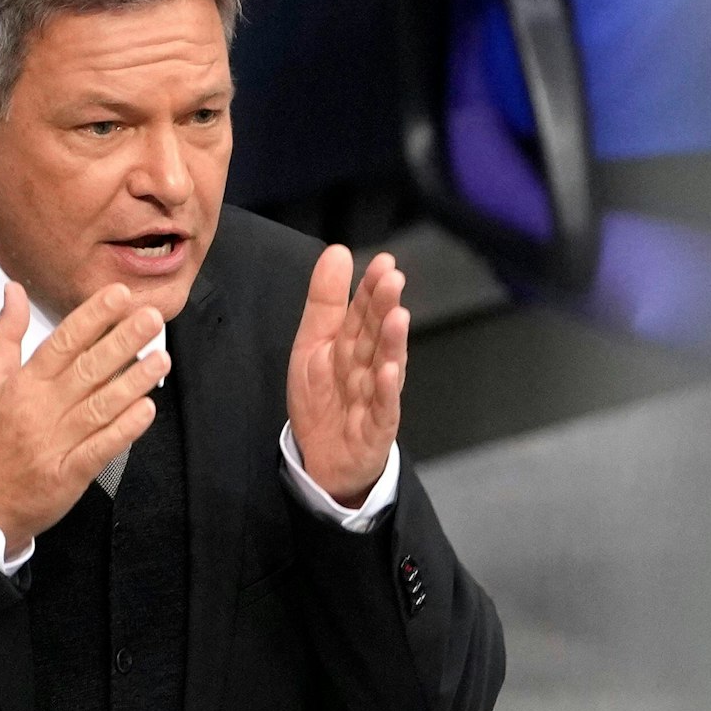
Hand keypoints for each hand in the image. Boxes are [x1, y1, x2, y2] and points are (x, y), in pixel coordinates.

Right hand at [0, 282, 168, 553]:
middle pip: (86, 369)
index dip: (91, 317)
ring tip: (160, 359)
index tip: (119, 295)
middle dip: (122, 341)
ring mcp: (55, 443)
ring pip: (99, 407)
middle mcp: (40, 410)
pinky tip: (146, 410)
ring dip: (132, 381)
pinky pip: (99, 449)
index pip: (61, 342)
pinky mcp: (67, 475)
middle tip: (153, 317)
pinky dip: (123, 430)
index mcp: (22, 385)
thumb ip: (4, 335)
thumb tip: (13, 290)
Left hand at [288, 247, 408, 505]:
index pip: (362, 312)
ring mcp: (375, 398)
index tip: (383, 262)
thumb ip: (325, 301)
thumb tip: (338, 250)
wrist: (325, 460)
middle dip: (384, 308)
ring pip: (384, 367)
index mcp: (353, 346)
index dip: (371, 289)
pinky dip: (386, 391)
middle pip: (375, 336)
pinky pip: (382, 409)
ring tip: (397, 318)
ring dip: (391, 344)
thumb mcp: (313, 344)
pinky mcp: (376, 429)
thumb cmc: (326, 398)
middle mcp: (369, 368)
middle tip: (393, 279)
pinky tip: (388, 371)